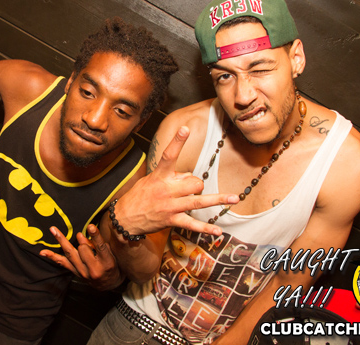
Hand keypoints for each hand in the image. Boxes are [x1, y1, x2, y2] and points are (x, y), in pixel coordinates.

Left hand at [40, 225, 123, 290]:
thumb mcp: (112, 254)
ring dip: (61, 240)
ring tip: (53, 229)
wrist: (108, 283)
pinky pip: (63, 263)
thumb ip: (98, 244)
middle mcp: (94, 269)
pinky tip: (43, 252)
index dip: (95, 236)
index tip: (91, 226)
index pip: (100, 247)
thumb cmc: (112, 265)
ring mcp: (83, 272)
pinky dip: (52, 257)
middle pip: (83, 250)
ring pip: (71, 253)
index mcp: (106, 262)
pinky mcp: (75, 272)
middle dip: (82, 241)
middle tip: (81, 236)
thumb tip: (82, 235)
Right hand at [113, 126, 238, 236]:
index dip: (176, 142)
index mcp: (160, 176)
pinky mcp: (172, 220)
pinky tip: (217, 231)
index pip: (168, 156)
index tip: (184, 129)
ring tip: (234, 198)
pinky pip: (192, 224)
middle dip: (197, 185)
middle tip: (189, 189)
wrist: (125, 218)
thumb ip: (172, 177)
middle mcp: (166, 190)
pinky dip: (206, 229)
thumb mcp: (151, 180)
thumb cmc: (140, 196)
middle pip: (194, 182)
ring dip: (218, 200)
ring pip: (198, 202)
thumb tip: (190, 177)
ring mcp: (170, 206)